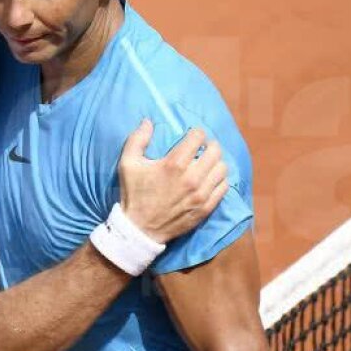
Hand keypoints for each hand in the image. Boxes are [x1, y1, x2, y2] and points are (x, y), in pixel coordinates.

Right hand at [118, 121, 228, 243]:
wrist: (139, 229)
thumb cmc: (134, 194)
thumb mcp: (128, 164)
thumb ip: (138, 139)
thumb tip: (148, 121)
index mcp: (174, 164)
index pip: (198, 137)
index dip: (195, 134)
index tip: (191, 137)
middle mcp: (191, 178)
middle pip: (215, 150)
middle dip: (209, 146)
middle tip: (202, 149)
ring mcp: (200, 194)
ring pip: (222, 168)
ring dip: (216, 163)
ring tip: (207, 164)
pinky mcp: (205, 208)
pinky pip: (223, 187)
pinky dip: (219, 180)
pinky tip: (210, 180)